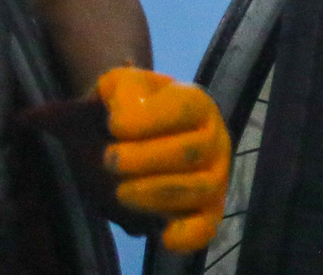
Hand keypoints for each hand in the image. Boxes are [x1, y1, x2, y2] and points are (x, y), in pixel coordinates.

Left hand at [98, 67, 230, 251]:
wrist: (134, 139)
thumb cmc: (129, 111)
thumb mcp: (121, 88)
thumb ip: (117, 88)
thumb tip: (115, 105)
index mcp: (197, 104)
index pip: (185, 108)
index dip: (148, 120)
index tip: (113, 126)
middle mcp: (214, 138)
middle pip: (191, 151)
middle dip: (144, 159)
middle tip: (108, 160)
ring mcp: (213, 175)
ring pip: (199, 188)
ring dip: (156, 192)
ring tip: (121, 191)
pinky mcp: (206, 209)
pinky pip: (207, 225)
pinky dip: (189, 234)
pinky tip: (163, 234)